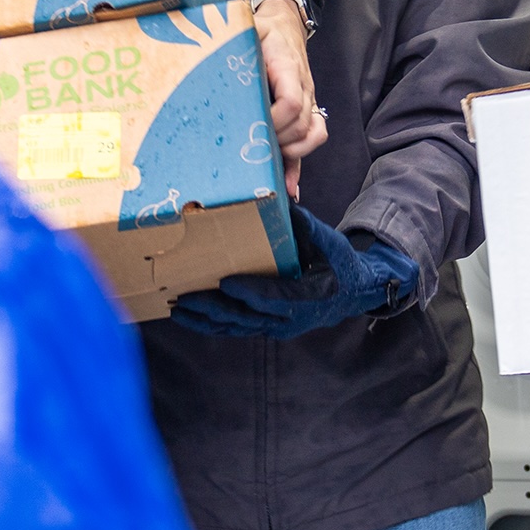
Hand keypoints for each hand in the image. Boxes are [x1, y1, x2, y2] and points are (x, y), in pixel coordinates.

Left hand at [171, 204, 418, 338]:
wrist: (352, 291)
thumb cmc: (337, 261)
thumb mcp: (326, 240)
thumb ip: (304, 225)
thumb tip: (281, 201)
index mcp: (309, 295)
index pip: (275, 296)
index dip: (249, 291)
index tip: (224, 283)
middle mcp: (291, 317)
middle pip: (248, 316)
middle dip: (214, 308)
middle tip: (185, 297)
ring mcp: (278, 326)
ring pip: (238, 327)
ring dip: (206, 320)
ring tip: (177, 309)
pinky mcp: (268, 328)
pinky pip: (238, 329)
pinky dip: (213, 325)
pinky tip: (191, 317)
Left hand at [254, 0, 326, 195]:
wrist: (286, 27)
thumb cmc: (263, 30)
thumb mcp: (249, 27)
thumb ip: (235, 35)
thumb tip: (209, 41)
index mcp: (287, 67)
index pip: (291, 101)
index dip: (275, 120)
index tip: (253, 126)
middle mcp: (302, 87)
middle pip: (301, 124)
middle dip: (277, 141)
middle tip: (251, 146)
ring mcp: (307, 102)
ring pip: (313, 134)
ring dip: (292, 154)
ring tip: (268, 165)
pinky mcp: (305, 114)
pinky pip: (312, 141)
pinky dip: (299, 166)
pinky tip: (288, 187)